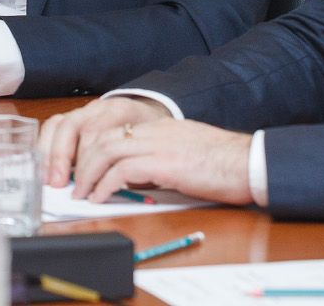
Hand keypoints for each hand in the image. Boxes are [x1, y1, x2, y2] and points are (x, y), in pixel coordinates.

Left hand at [38, 96, 252, 205]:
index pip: (113, 129)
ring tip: (81, 192)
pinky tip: (99, 197)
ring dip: (87, 173)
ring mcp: (159, 144)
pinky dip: (104, 184)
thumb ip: (161, 155)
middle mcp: (155, 130)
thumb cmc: (225, 163)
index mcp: (160, 126)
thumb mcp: (186, 151)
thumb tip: (140, 174)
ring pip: (106, 151)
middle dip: (81, 160)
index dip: (91, 147)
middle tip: (72, 182)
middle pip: (102, 137)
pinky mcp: (164, 164)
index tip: (82, 166)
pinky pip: (122, 171)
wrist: (251, 162)